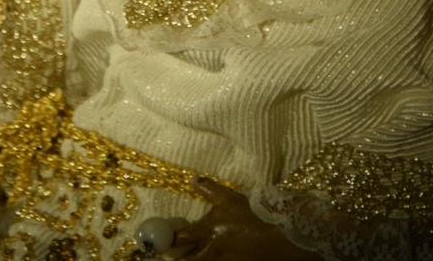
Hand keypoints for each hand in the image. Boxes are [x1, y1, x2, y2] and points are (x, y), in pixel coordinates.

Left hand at [160, 180, 319, 259]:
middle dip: (173, 258)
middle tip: (160, 256)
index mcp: (208, 231)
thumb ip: (209, 189)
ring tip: (178, 259)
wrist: (279, 238)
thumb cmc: (253, 216)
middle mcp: (210, 251)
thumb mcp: (230, 199)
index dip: (164, 241)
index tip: (153, 242)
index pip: (179, 238)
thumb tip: (192, 179)